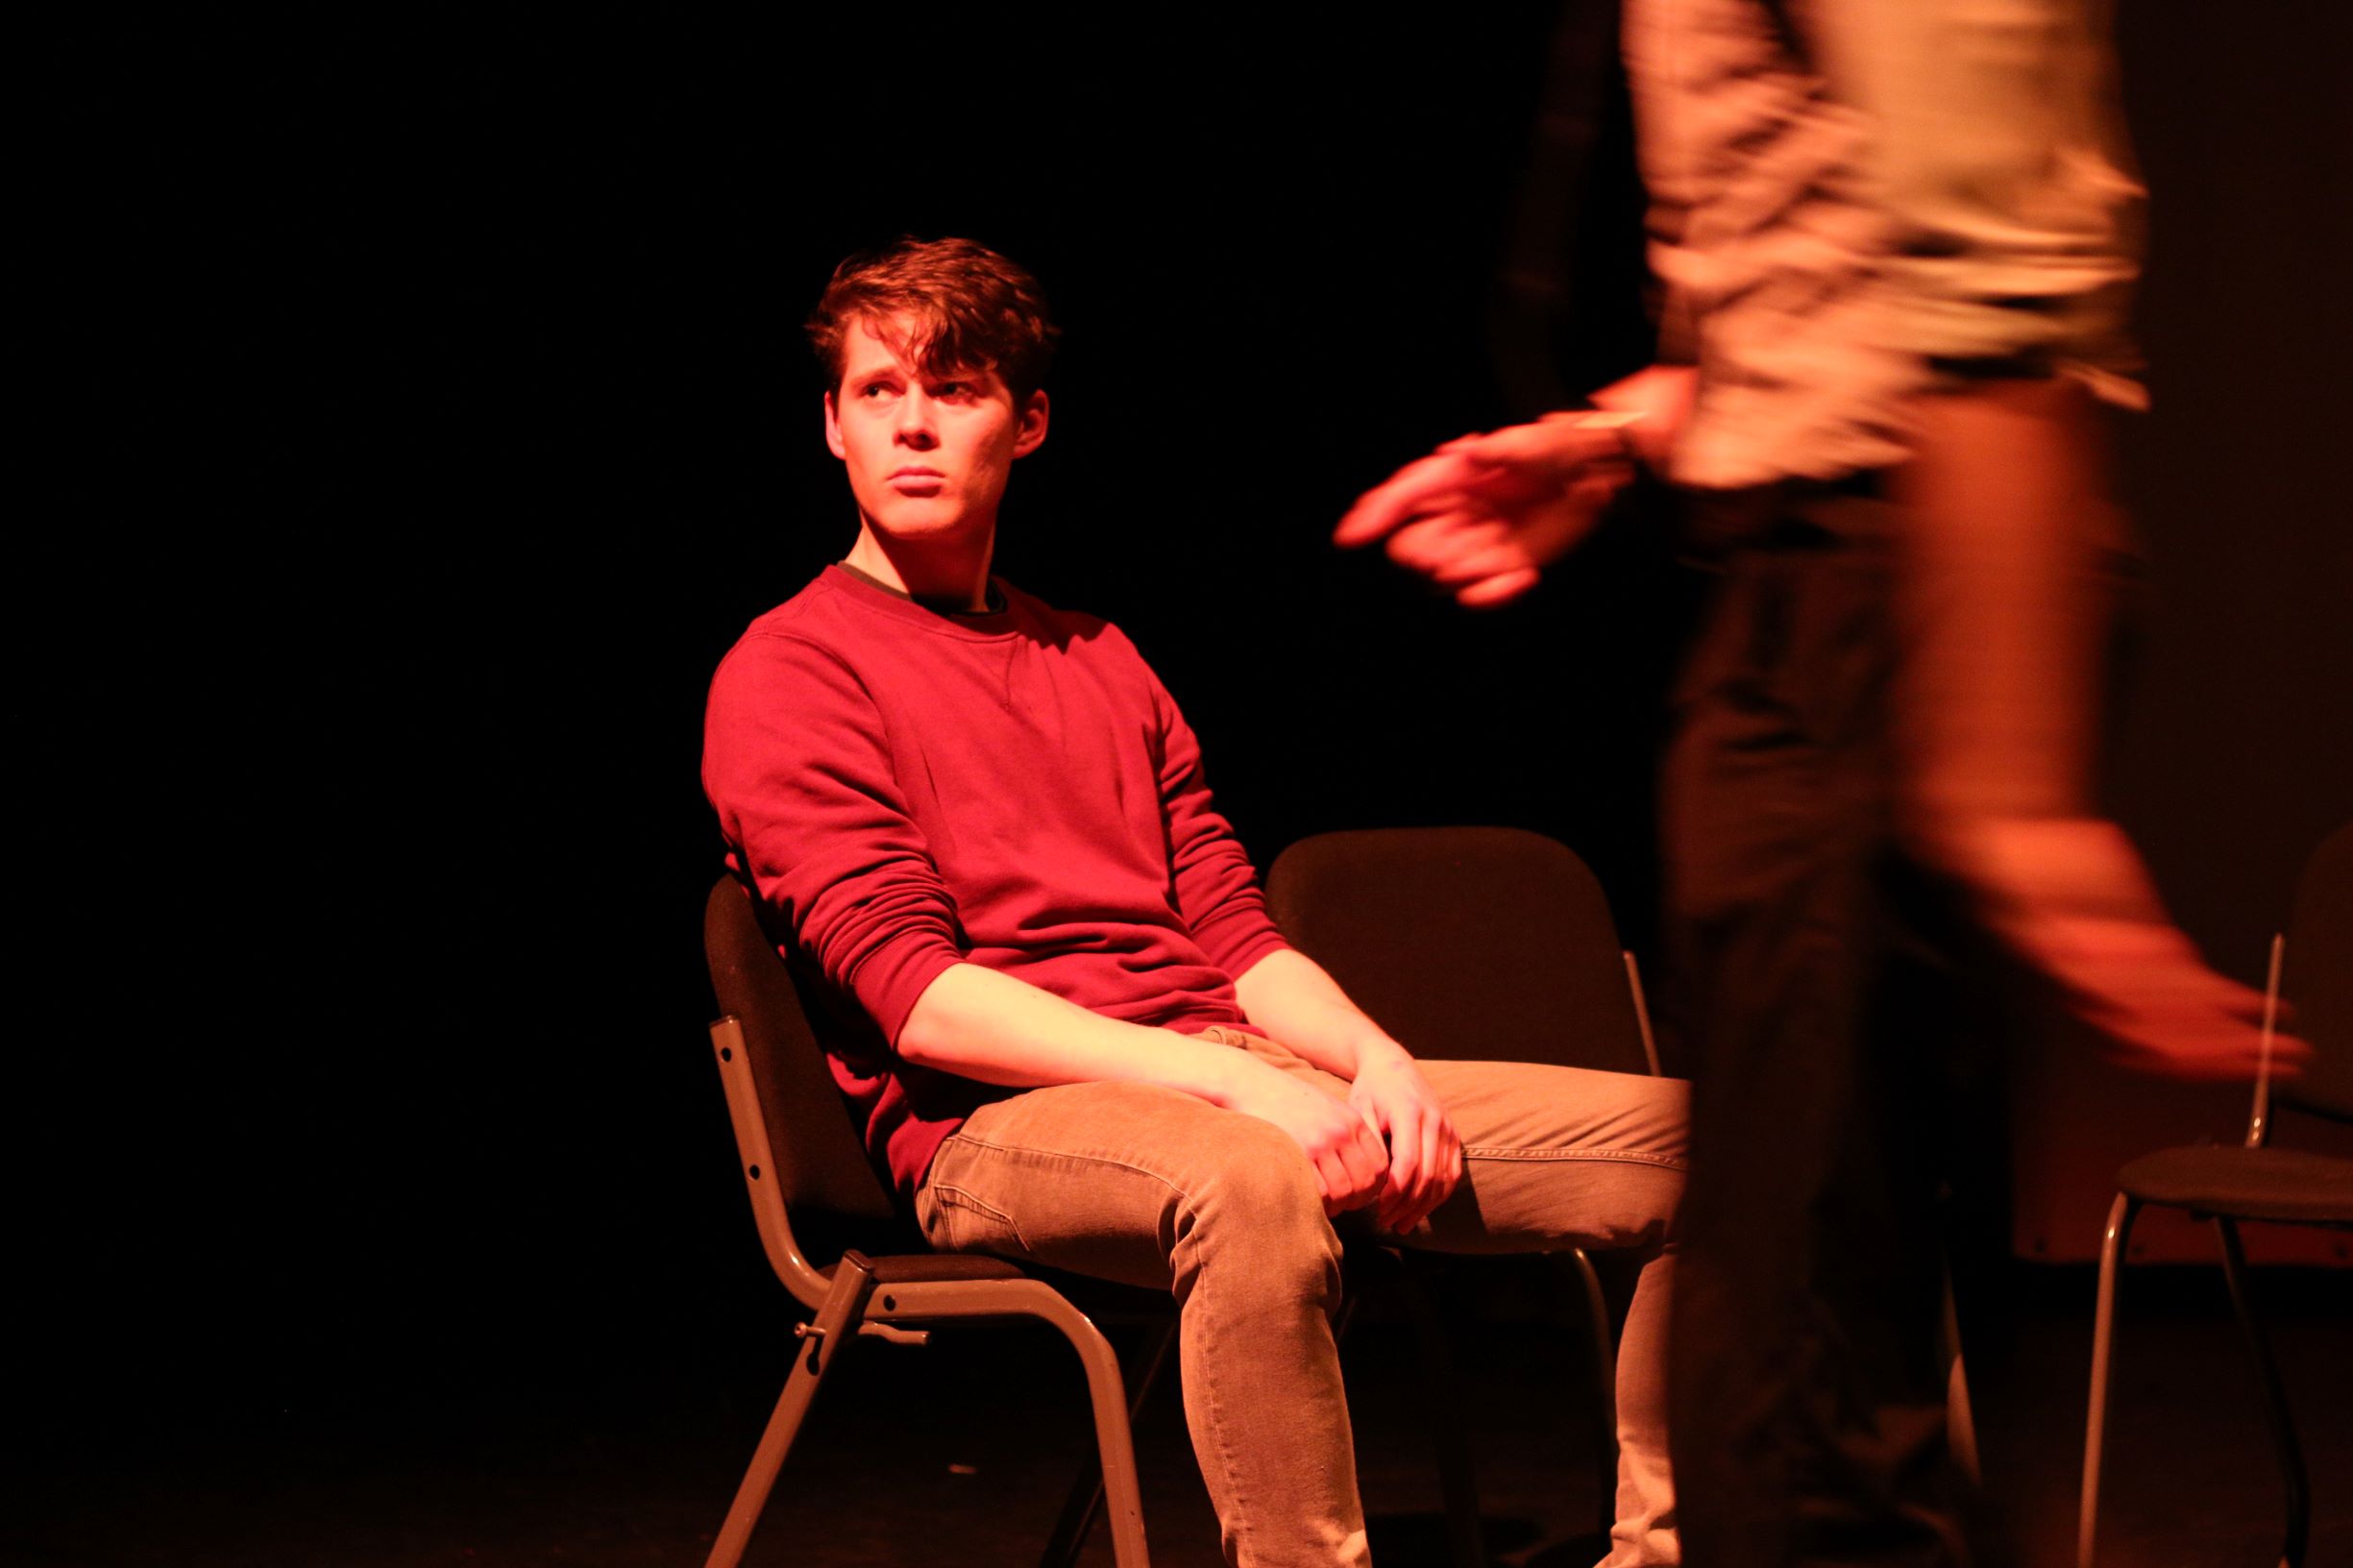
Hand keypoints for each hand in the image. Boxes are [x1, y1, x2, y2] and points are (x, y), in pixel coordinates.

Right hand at [1223, 1056, 1391, 1216]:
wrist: (1251, 1083)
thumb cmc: (1286, 1101)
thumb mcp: (1326, 1109)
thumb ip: (1346, 1135)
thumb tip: (1358, 1172)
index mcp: (1352, 1121)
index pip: (1380, 1166)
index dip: (1373, 1188)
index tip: (1358, 1194)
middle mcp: (1341, 1132)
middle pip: (1365, 1182)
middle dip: (1356, 1201)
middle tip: (1341, 1204)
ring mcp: (1320, 1142)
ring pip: (1344, 1191)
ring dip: (1337, 1205)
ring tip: (1324, 1204)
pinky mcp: (1298, 1152)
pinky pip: (1320, 1191)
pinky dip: (1318, 1203)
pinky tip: (1309, 1199)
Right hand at [1334, 413, 1638, 606]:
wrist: (1598, 469)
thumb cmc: (1557, 447)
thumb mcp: (1529, 440)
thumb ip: (1498, 449)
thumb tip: (1464, 451)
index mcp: (1452, 477)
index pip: (1402, 496)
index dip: (1374, 514)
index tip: (1351, 535)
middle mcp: (1457, 511)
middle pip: (1412, 545)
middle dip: (1424, 553)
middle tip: (1450, 551)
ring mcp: (1477, 539)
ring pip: (1443, 572)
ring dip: (1463, 573)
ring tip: (1501, 561)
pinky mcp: (1503, 563)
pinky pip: (1480, 590)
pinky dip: (1493, 593)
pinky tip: (1520, 579)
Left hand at [1347, 1046, 1463, 1233]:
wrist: (1393, 1065)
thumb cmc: (1370, 1091)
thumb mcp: (1359, 1110)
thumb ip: (1368, 1144)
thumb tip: (1371, 1185)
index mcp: (1409, 1113)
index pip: (1408, 1163)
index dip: (1394, 1192)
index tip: (1377, 1209)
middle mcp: (1434, 1121)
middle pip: (1427, 1175)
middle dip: (1407, 1205)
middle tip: (1386, 1222)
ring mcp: (1448, 1128)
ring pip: (1442, 1179)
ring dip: (1423, 1207)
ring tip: (1402, 1224)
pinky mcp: (1454, 1136)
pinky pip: (1452, 1174)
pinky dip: (1439, 1196)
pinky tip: (1421, 1210)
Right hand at [1937, 818, 2312, 1081]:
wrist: (2019, 839)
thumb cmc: (2013, 862)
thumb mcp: (2012, 887)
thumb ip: (2031, 923)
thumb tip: (2060, 960)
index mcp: (2067, 974)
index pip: (2127, 1028)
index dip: (2177, 1047)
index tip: (2222, 1054)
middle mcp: (2097, 984)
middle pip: (2164, 1037)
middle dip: (2224, 1052)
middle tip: (2276, 1058)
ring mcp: (2123, 973)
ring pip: (2182, 1022)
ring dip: (2235, 1038)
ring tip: (2282, 1047)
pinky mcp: (2144, 950)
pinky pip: (2189, 989)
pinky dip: (2225, 1002)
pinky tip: (2254, 1004)